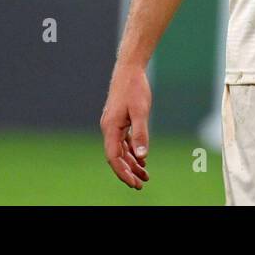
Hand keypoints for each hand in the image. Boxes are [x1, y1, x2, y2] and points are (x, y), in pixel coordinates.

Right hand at [100, 61, 151, 188]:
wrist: (129, 69)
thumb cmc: (134, 88)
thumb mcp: (141, 111)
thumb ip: (141, 134)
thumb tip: (142, 156)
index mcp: (110, 128)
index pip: (113, 157)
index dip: (122, 172)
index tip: (133, 183)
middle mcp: (109, 129)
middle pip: (116, 157)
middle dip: (128, 172)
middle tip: (141, 184)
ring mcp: (113, 125)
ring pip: (121, 150)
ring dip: (131, 163)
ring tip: (145, 175)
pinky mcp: (119, 121)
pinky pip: (124, 142)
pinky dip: (132, 151)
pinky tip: (141, 158)